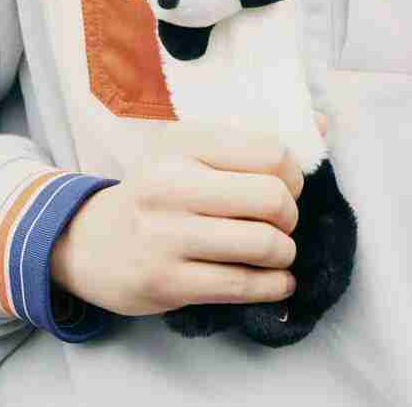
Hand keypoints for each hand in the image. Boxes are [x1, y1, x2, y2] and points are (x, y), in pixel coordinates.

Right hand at [50, 112, 330, 317]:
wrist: (88, 241)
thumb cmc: (156, 190)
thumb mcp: (190, 150)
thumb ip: (252, 139)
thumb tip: (323, 125)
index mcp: (183, 143)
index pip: (269, 152)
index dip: (294, 172)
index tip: (289, 184)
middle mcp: (172, 185)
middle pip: (271, 197)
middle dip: (292, 213)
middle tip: (285, 220)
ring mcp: (168, 236)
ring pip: (261, 244)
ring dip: (285, 251)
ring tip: (280, 250)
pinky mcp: (167, 283)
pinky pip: (241, 286)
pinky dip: (274, 285)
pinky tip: (278, 280)